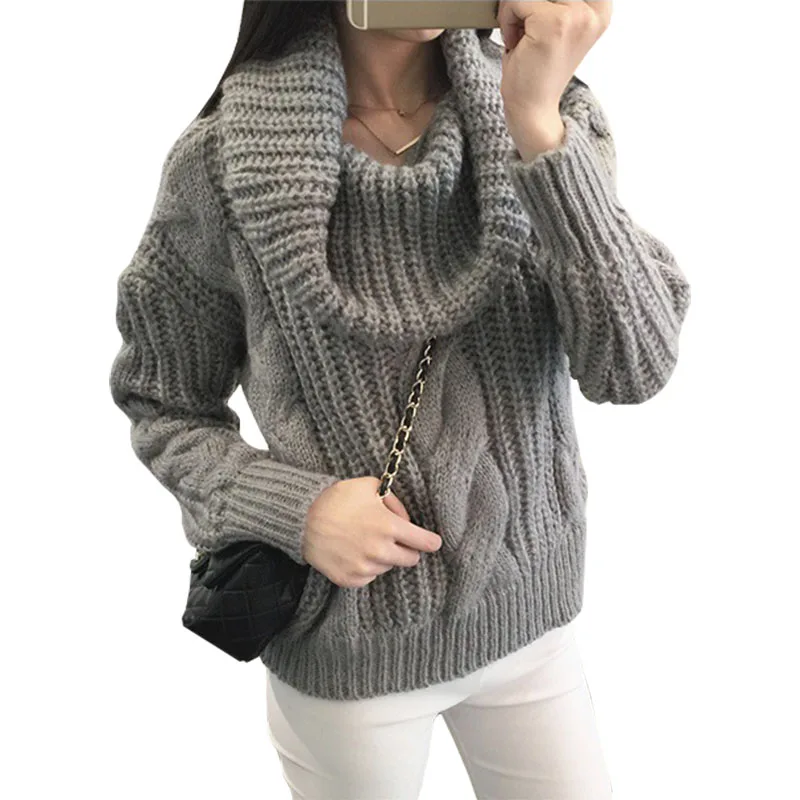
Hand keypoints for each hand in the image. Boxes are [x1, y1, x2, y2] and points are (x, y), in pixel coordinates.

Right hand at [302, 476, 442, 588]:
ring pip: (389, 567)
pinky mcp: (350, 580)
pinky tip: (354, 552)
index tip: (433, 542)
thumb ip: (394, 502)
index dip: (431, 541)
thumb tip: (405, 519)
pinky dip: (366, 567)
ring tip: (365, 541)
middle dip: (407, 548)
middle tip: (393, 538)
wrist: (303, 519)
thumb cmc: (338, 499)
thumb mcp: (370, 487)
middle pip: (411, 559)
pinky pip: (370, 576)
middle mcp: (380, 551)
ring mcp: (365, 568)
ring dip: (384, 557)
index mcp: (389, 527)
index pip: (425, 542)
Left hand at [497, 1, 612, 159]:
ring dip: (515, 9)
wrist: (532, 109)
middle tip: (525, 29)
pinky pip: (516, 0)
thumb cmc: (537, 70)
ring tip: (521, 36)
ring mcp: (576, 16)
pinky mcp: (554, 24)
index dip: (545, 1)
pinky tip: (515, 43)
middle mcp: (595, 11)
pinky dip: (507, 19)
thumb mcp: (555, 23)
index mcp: (600, 8)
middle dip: (527, 2)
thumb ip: (556, 1)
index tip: (538, 17)